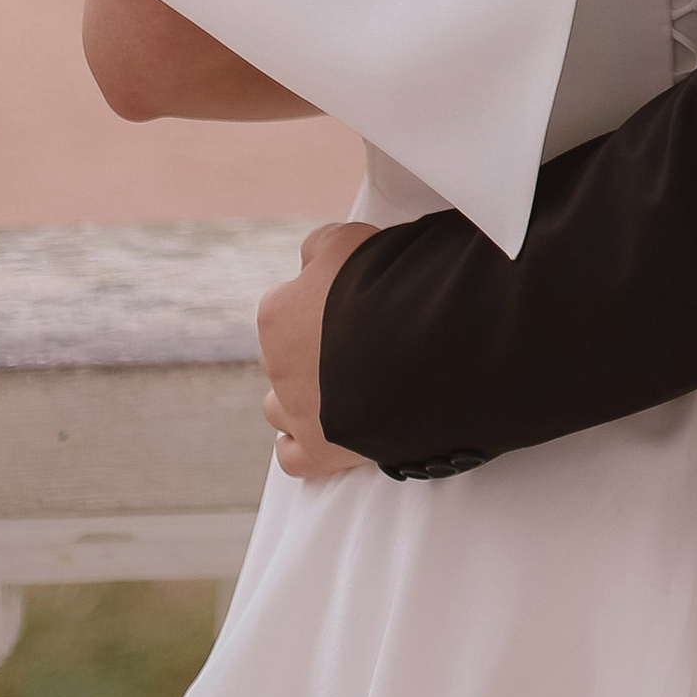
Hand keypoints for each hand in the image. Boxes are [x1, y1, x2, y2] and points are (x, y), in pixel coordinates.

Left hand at [258, 220, 381, 477]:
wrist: (418, 347)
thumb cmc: (388, 286)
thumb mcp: (352, 240)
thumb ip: (324, 246)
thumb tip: (311, 256)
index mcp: (278, 313)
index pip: (288, 304)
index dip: (322, 303)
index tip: (353, 304)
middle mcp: (277, 364)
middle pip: (284, 356)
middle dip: (312, 351)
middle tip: (357, 344)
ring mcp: (296, 412)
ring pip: (278, 407)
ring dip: (301, 398)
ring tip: (342, 389)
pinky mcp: (318, 451)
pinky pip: (292, 456)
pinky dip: (302, 446)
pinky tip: (323, 433)